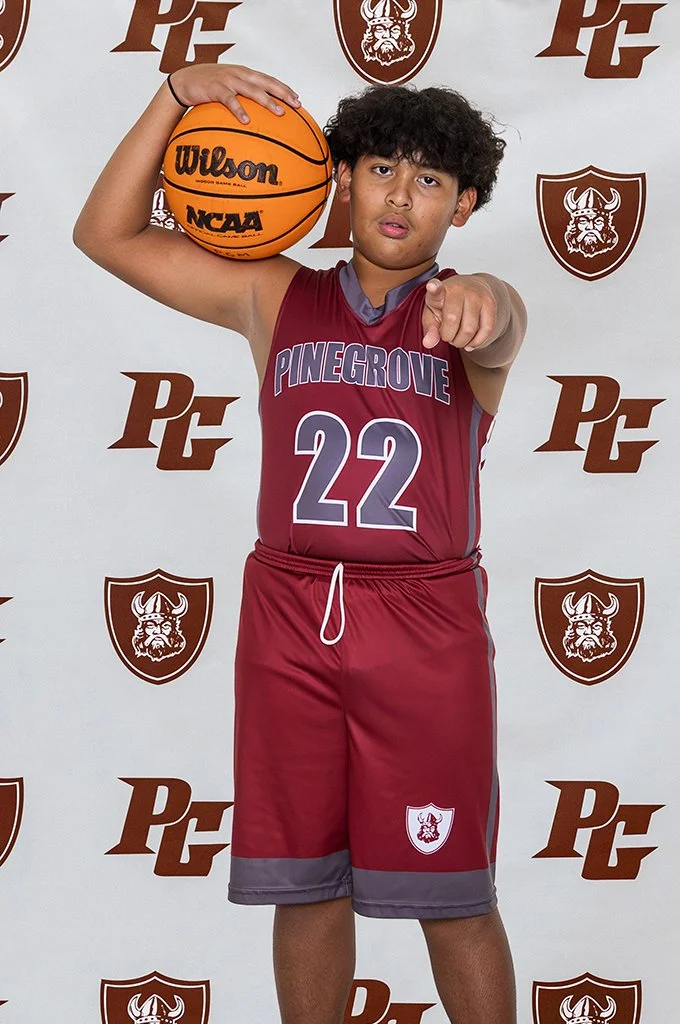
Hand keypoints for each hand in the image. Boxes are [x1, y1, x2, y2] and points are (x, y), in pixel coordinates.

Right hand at [169, 63, 300, 122]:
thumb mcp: (230, 89)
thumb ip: (244, 97)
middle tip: (296, 105)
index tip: (298, 100)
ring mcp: (228, 80)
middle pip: (266, 83)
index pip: (269, 80)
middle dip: (283, 93)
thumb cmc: (210, 88)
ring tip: (279, 113)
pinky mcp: (216, 88)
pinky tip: (246, 120)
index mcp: (245, 74)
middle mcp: (240, 74)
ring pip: (252, 90)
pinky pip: (230, 100)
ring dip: (267, 102)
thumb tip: (260, 118)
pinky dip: (239, 110)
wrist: (184, 81)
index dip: (284, 89)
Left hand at [422, 275, 497, 351]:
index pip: (436, 289)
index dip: (434, 288)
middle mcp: (459, 289)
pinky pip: (486, 330)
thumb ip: (430, 329)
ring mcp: (476, 295)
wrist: (474, 288)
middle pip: (452, 321)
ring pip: (469, 330)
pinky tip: (471, 342)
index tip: (432, 286)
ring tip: (458, 337)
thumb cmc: (448, 304)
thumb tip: (428, 343)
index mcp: (441, 291)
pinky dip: (477, 342)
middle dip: (448, 337)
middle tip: (448, 335)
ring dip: (462, 342)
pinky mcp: (490, 303)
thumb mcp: (433, 314)